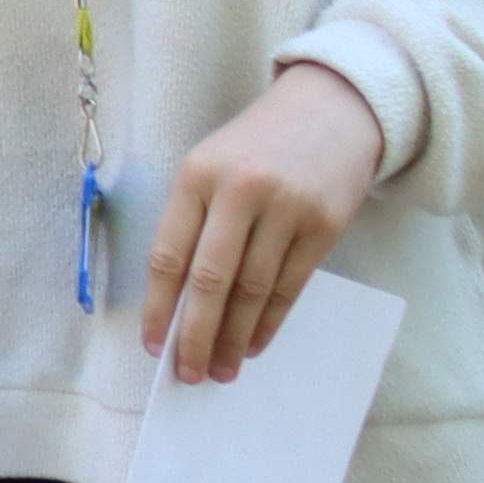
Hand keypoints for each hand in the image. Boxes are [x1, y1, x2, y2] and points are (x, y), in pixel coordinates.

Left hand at [137, 63, 389, 384]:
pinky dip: (270, 321)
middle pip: (210, 280)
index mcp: (197, 175)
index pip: (168, 254)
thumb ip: (192, 222)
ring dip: (234, 337)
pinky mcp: (324, 224)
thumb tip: (176, 303)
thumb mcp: (210, 165)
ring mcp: (286, 207)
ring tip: (221, 368)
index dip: (158, 307)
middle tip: (188, 374)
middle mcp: (240, 190)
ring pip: (253, 290)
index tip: (152, 346)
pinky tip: (254, 343)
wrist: (331, 109)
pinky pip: (291, 286)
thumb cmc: (256, 146)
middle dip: (196, 335)